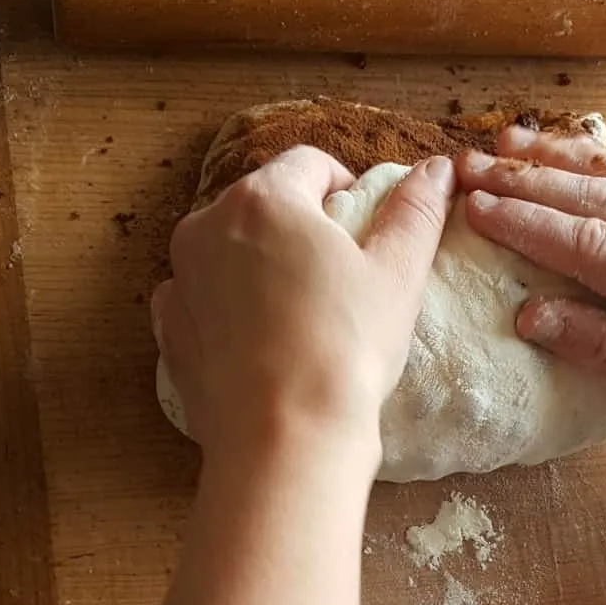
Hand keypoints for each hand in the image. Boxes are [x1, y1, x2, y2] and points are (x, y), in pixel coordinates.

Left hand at [153, 147, 454, 471]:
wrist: (284, 440)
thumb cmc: (347, 348)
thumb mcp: (398, 274)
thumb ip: (416, 211)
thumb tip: (436, 169)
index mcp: (263, 199)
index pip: (311, 164)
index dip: (347, 189)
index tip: (366, 234)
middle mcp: (206, 226)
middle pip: (267, 202)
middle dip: (304, 226)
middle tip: (342, 278)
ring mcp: (180, 279)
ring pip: (233, 249)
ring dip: (265, 263)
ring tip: (305, 315)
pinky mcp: (169, 330)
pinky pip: (204, 297)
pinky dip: (231, 306)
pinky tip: (265, 341)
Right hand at [456, 126, 605, 459]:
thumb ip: (599, 350)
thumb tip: (529, 315)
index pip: (593, 243)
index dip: (530, 223)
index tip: (478, 208)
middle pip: (605, 197)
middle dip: (531, 179)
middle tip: (473, 166)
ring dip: (563, 157)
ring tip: (508, 144)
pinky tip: (569, 153)